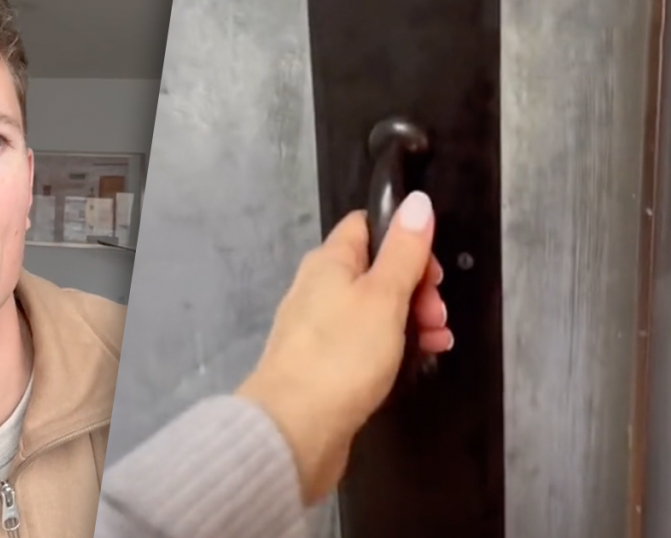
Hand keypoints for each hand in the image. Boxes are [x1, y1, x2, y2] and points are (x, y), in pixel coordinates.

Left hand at [236, 190, 450, 505]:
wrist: (295, 429)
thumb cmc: (341, 355)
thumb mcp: (382, 295)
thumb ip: (403, 250)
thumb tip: (415, 200)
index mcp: (327, 262)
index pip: (366, 228)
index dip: (404, 239)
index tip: (432, 267)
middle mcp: (318, 290)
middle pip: (376, 271)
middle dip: (417, 287)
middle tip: (438, 313)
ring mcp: (320, 330)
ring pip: (375, 311)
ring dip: (412, 320)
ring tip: (438, 340)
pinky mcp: (326, 366)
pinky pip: (367, 344)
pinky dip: (395, 347)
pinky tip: (420, 360)